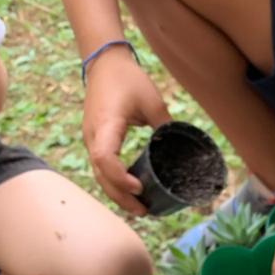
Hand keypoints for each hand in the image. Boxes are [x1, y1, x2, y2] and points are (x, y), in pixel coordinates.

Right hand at [83, 49, 170, 213]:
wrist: (103, 63)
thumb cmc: (128, 79)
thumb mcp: (152, 101)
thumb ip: (166, 126)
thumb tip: (184, 150)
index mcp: (106, 124)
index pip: (105, 158)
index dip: (120, 177)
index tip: (140, 187)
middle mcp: (93, 135)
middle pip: (100, 174)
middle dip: (121, 196)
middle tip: (144, 211)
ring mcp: (91, 138)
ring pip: (99, 174)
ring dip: (117, 193)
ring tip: (139, 209)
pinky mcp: (95, 139)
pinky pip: (100, 167)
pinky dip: (113, 182)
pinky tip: (130, 192)